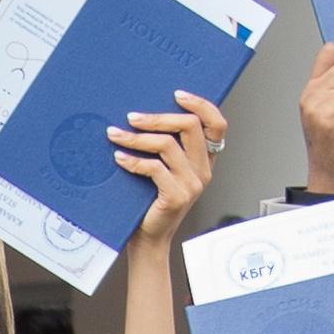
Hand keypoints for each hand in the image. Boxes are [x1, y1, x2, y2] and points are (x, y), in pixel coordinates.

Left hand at [110, 92, 225, 244]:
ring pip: (168, 145)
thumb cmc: (150, 202)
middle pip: (190, 126)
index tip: (177, 94)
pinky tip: (119, 158)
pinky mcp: (177, 196)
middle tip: (132, 116)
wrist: (148, 238)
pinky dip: (133, 161)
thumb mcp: (163, 169)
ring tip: (116, 135)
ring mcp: (193, 184)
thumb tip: (142, 113)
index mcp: (204, 160)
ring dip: (137, 137)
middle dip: (158, 117)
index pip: (217, 124)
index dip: (200, 104)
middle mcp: (203, 170)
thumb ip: (165, 145)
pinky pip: (154, 168)